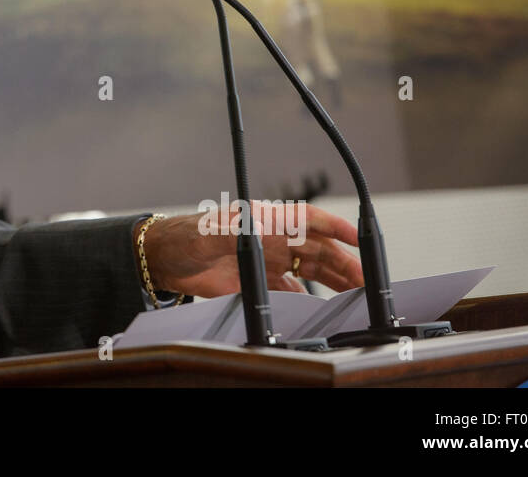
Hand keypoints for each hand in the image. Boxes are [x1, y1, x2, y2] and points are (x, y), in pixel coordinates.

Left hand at [134, 201, 363, 298]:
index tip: (357, 236)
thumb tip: (256, 229)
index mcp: (264, 220)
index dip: (334, 226)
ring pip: (309, 270)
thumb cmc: (183, 237)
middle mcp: (271, 238)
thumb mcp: (208, 233)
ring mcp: (266, 260)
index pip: (307, 219)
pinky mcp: (257, 280)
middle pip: (317, 249)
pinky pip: (290, 289)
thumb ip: (234, 233)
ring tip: (354, 295)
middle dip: (343, 263)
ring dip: (332, 281)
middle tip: (364, 281)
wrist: (163, 260)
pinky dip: (308, 298)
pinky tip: (321, 308)